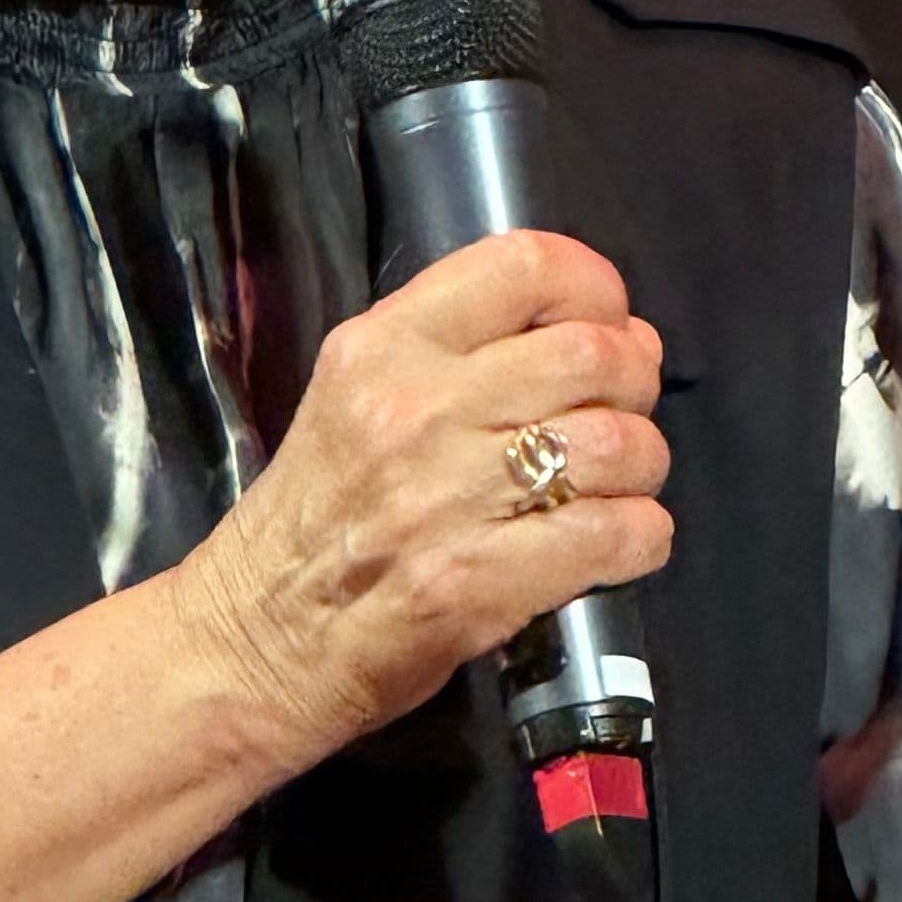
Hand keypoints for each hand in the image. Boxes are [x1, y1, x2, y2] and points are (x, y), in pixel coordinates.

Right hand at [169, 229, 670, 767]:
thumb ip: (462, 353)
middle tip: (621, 412)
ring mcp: (448, 496)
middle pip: (591, 353)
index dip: (594, 286)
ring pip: (617, 444)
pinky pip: (615, 535)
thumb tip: (607, 335)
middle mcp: (417, 407)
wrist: (259, 636)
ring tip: (616, 485)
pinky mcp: (480, 581)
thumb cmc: (318, 514)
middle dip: (634, 381)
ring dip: (642, 466)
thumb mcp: (357, 393)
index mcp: (385, 346)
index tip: (606, 321)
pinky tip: (616, 541)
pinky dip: (641, 536)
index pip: (523, 266)